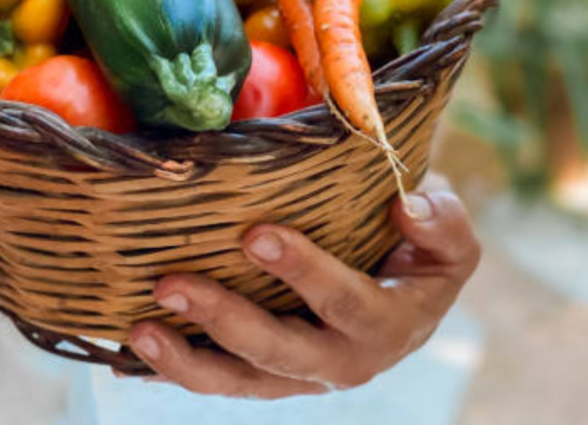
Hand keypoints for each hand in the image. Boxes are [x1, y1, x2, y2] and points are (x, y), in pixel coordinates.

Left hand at [127, 174, 479, 398]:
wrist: (409, 295)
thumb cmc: (424, 253)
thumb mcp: (451, 238)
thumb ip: (443, 222)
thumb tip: (406, 206)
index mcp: (388, 324)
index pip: (344, 301)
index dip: (303, 272)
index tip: (256, 233)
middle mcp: (343, 363)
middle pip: (279, 351)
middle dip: (224, 319)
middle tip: (171, 282)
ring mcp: (301, 376)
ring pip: (241, 381)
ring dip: (187, 359)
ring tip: (141, 327)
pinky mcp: (270, 376)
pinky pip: (223, 380)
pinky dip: (179, 368)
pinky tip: (135, 347)